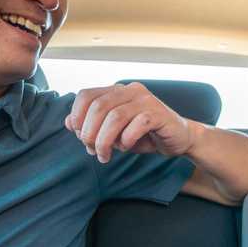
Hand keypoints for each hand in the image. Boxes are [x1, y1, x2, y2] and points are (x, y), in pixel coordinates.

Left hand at [65, 82, 196, 161]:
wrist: (179, 139)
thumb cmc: (144, 134)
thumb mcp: (114, 131)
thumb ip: (93, 125)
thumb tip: (69, 123)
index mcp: (116, 91)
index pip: (86, 95)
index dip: (77, 116)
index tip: (79, 136)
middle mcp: (130, 91)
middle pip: (98, 107)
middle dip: (89, 133)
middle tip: (92, 150)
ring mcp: (145, 100)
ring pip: (115, 117)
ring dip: (105, 140)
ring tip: (105, 155)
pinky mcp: (159, 114)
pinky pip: (137, 124)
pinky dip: (126, 139)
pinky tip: (126, 147)